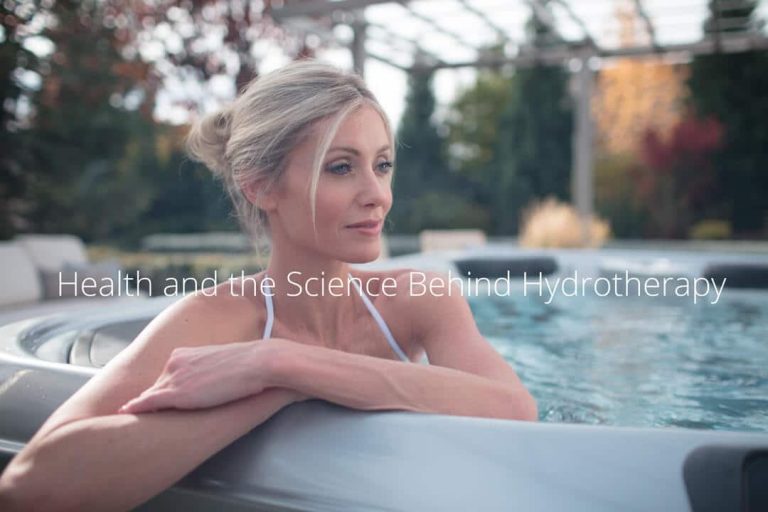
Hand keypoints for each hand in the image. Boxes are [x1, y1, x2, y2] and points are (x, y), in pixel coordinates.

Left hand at [118, 341, 277, 413]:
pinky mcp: (176, 393)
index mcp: (186, 354)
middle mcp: (175, 362)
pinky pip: (147, 402)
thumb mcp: (226, 365)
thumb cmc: (251, 365)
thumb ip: (210, 373)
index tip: (157, 400)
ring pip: (150, 395)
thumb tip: (215, 384)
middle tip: (133, 410)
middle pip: (157, 386)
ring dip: (141, 406)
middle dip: (150, 398)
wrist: (259, 362)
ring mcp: (174, 376)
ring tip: (127, 416)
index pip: (168, 376)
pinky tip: (124, 413)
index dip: (165, 390)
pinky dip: (135, 408)